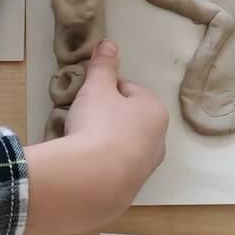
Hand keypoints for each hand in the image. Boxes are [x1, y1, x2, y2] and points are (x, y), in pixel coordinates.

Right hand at [22, 40, 167, 234]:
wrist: (92, 180)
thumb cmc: (98, 125)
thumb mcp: (96, 88)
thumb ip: (103, 65)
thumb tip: (108, 43)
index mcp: (154, 112)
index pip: (129, 90)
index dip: (105, 90)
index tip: (87, 96)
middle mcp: (157, 141)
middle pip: (127, 121)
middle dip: (105, 118)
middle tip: (81, 119)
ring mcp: (144, 170)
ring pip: (121, 147)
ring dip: (102, 143)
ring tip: (77, 143)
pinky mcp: (127, 192)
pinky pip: (111, 171)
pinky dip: (98, 166)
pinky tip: (80, 166)